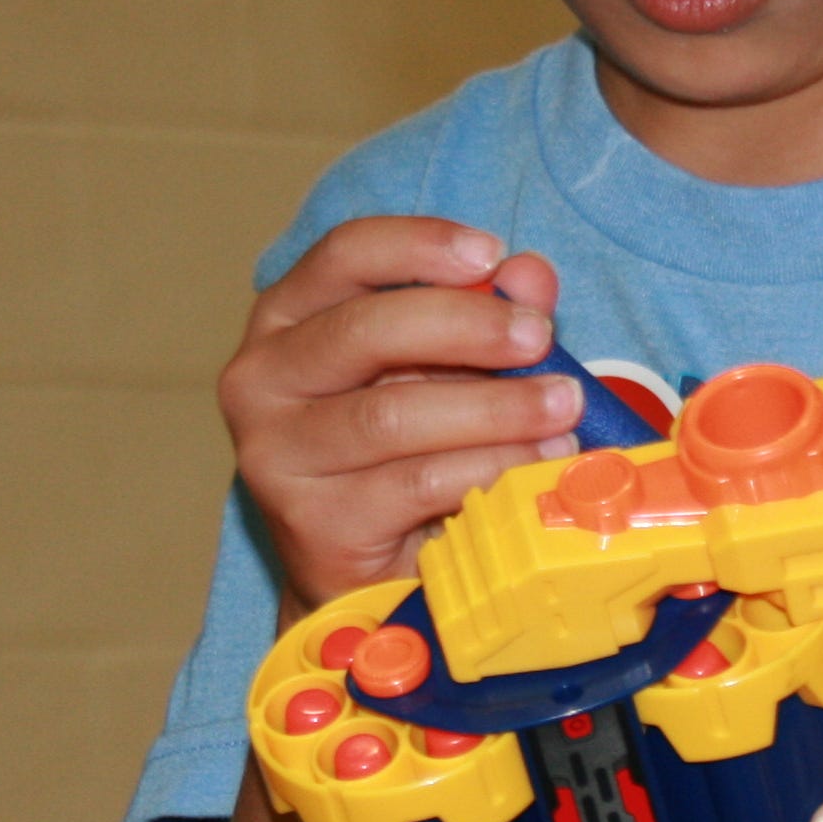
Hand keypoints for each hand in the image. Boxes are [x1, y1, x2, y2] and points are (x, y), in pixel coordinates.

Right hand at [215, 215, 584, 616]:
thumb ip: (485, 317)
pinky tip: (537, 463)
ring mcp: (276, 456)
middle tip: (540, 338)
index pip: (343, 256)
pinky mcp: (311, 523)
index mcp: (286, 321)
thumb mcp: (445, 372)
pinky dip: (487, 468)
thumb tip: (531, 274)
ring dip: (495, 408)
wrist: (364, 576)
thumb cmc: (404, 454)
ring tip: (562, 409)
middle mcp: (260, 380)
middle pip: (365, 331)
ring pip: (393, 416)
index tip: (491, 254)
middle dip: (469, 327)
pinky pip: (413, 485)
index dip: (419, 245)